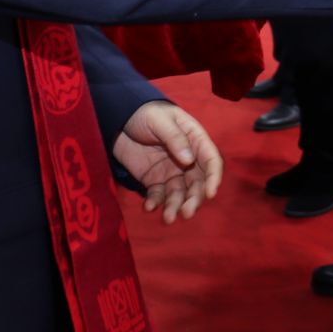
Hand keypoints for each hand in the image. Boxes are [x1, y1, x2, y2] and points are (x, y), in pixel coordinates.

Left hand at [112, 101, 223, 223]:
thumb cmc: (145, 112)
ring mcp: (171, 172)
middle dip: (193, 200)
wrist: (119, 118)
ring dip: (175, 207)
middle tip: (185, 213)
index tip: (210, 194)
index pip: (211, 161)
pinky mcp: (154, 181)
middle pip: (197, 184)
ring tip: (167, 218)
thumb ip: (175, 139)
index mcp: (195, 141)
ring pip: (179, 194)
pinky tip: (148, 207)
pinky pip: (158, 196)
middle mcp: (187, 160)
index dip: (214, 178)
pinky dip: (155, 203)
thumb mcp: (160, 121)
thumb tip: (189, 160)